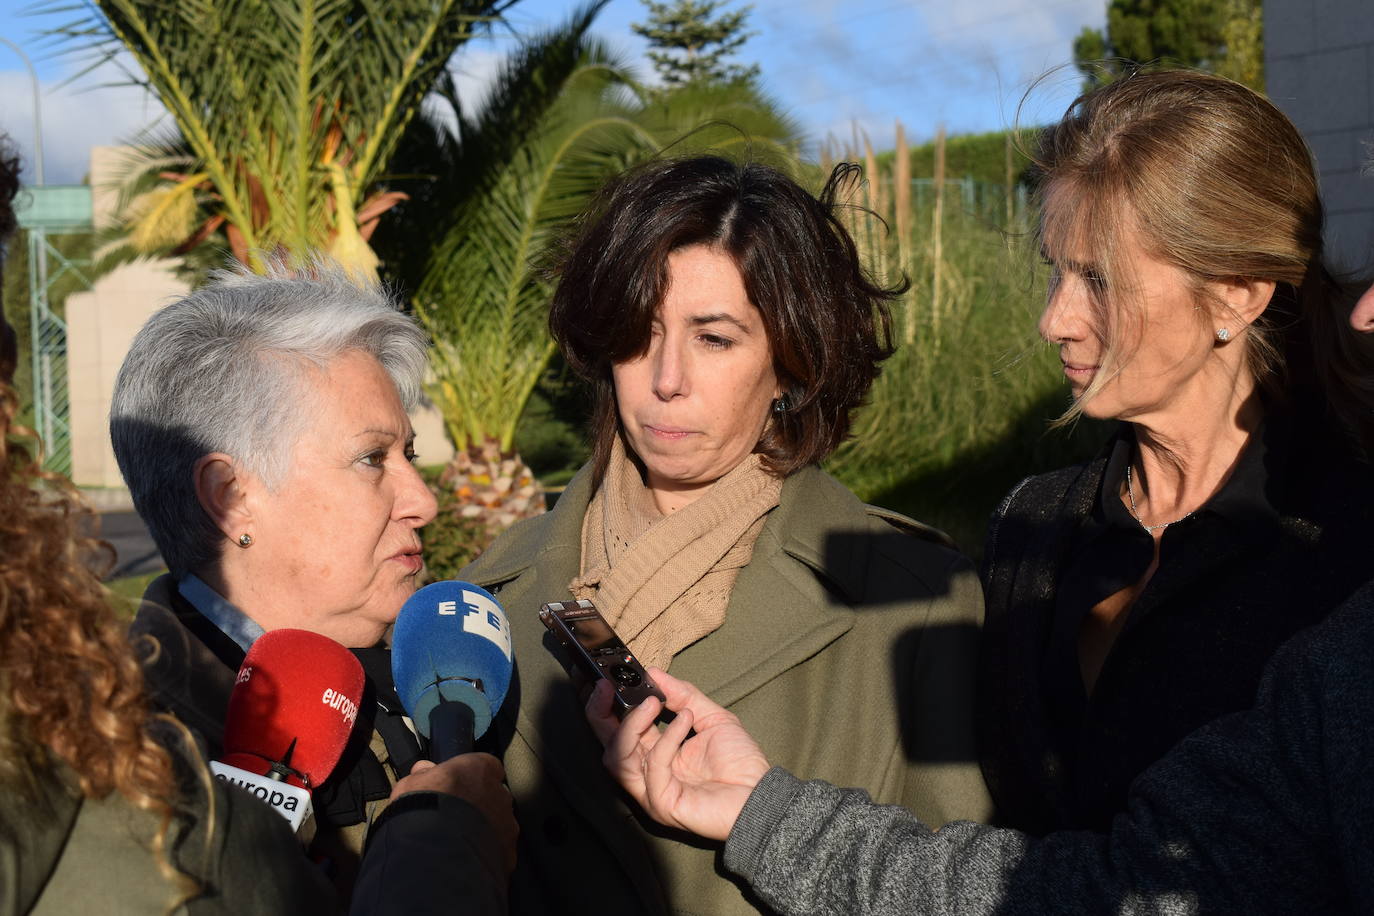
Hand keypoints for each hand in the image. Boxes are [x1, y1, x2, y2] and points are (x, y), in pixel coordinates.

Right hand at [390, 753, 517, 873]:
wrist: (436, 853)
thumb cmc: (424, 811)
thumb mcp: (412, 785)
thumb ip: (423, 775)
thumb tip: (424, 770)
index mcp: (480, 769)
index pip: (482, 766)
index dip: (468, 777)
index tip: (454, 787)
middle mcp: (500, 793)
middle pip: (492, 796)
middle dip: (476, 805)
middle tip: (453, 818)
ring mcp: (507, 824)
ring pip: (498, 824)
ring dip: (482, 831)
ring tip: (456, 843)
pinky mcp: (507, 852)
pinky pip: (498, 850)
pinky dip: (484, 854)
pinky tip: (464, 860)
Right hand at [585, 668, 769, 841]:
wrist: (761, 795)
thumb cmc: (739, 763)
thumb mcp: (710, 717)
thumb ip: (682, 695)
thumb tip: (653, 673)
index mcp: (655, 754)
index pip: (618, 730)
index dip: (607, 705)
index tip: (607, 677)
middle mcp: (647, 774)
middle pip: (607, 744)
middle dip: (600, 713)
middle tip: (606, 686)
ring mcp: (651, 791)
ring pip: (618, 757)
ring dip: (632, 724)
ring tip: (653, 702)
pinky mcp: (662, 803)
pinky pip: (653, 766)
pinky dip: (668, 738)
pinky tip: (686, 720)